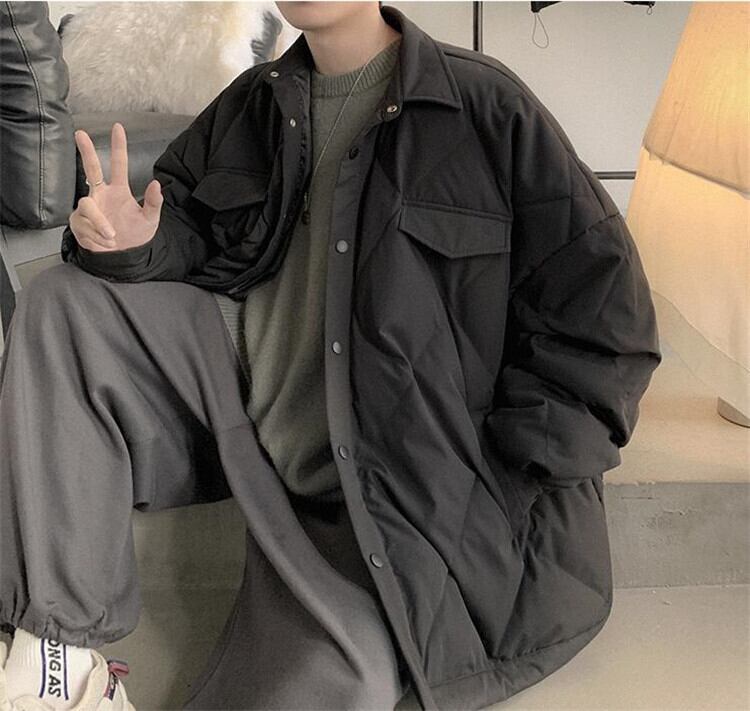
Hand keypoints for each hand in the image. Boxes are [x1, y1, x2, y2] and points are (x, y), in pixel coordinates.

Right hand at [69, 122, 163, 252]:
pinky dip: (97, 237)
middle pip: (92, 168)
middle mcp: (102, 195)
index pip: (118, 164)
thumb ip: (154, 202)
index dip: (118, 146)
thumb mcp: (150, 220)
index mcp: (119, 191)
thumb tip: (156, 183)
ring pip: (88, 207)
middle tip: (81, 133)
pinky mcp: (79, 221)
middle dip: (86, 151)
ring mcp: (89, 207)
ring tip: (112, 236)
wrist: (123, 257)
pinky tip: (104, 242)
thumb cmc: (136, 236)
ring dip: (100, 224)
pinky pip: (84, 225)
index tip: (118, 127)